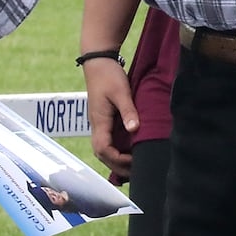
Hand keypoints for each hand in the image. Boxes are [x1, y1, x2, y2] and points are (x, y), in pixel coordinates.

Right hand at [83, 59, 138, 181]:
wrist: (99, 62)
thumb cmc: (109, 76)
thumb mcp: (121, 92)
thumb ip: (128, 111)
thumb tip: (134, 130)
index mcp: (99, 122)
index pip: (103, 149)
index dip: (117, 159)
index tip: (133, 161)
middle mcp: (98, 126)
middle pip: (103, 154)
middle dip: (118, 166)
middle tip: (137, 172)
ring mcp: (100, 123)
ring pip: (105, 149)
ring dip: (117, 160)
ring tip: (135, 167)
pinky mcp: (105, 119)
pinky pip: (109, 141)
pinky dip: (117, 151)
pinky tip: (130, 153)